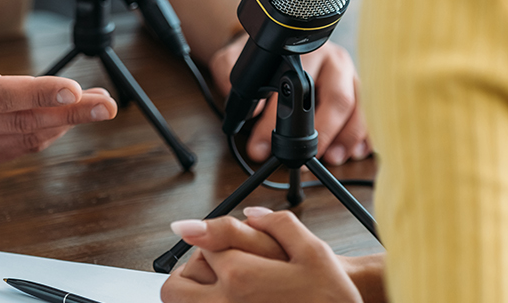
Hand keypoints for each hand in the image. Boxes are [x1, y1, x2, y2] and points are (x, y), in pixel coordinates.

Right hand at [0, 0, 116, 168]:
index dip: (37, 93)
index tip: (73, 89)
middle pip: (19, 121)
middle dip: (69, 113)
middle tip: (106, 104)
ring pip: (21, 139)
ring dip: (64, 124)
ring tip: (97, 106)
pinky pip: (14, 150)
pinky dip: (44, 135)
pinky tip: (66, 119)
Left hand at [161, 208, 362, 302]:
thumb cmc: (330, 297)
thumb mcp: (313, 251)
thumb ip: (278, 224)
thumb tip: (249, 213)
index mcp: (242, 278)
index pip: (202, 246)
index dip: (213, 239)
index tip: (211, 239)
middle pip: (177, 286)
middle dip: (190, 271)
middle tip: (213, 267)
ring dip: (194, 292)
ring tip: (221, 287)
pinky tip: (232, 300)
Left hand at [209, 34, 370, 164]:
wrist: (279, 41)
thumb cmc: (263, 57)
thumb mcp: (235, 57)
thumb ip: (229, 74)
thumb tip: (245, 107)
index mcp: (305, 53)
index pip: (294, 89)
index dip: (276, 123)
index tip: (261, 147)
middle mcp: (333, 61)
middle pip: (336, 99)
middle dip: (321, 133)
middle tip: (301, 158)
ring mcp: (350, 76)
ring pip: (355, 108)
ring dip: (346, 137)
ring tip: (332, 158)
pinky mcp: (359, 91)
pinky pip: (367, 115)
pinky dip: (364, 136)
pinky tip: (357, 152)